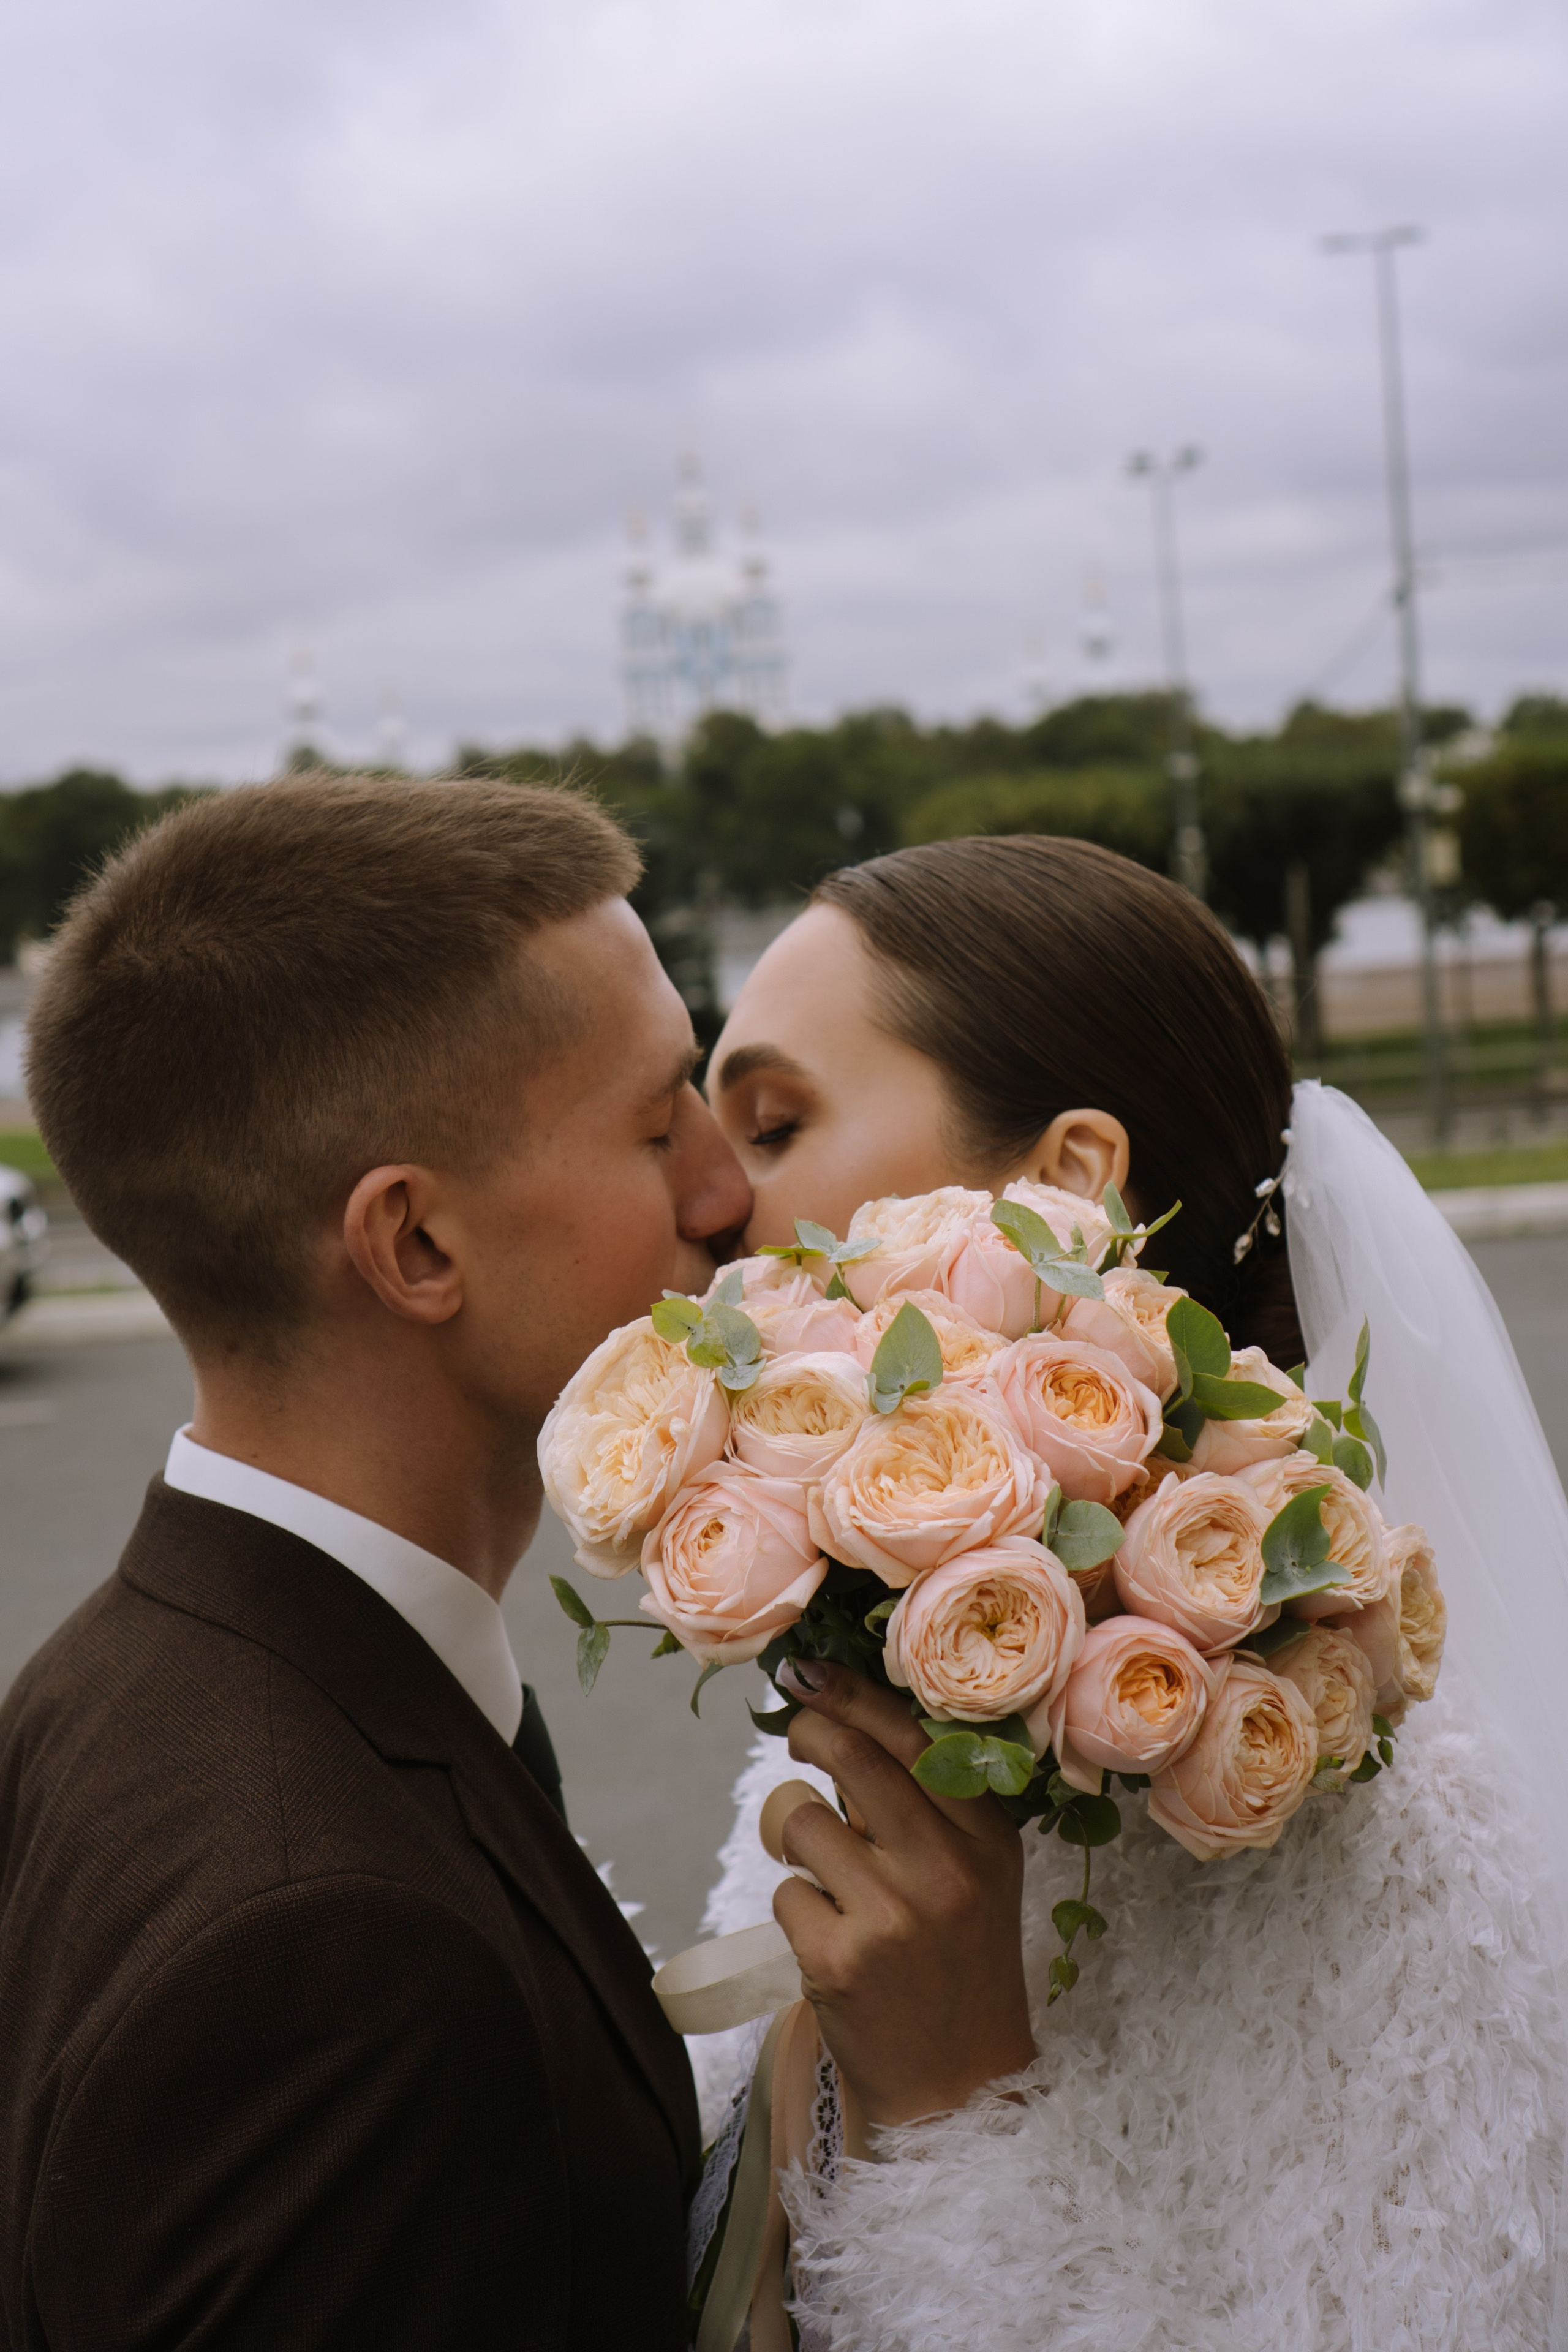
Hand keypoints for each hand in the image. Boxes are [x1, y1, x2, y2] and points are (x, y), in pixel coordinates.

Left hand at [771, 1659, 1035, 2132]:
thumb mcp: (978, 1878)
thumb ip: (929, 1807)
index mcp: (988, 1839)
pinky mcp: (838, 1961)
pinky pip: (785, 1892)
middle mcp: (946, 1870)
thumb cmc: (960, 1968)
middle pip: (851, 1758)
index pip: (913, 1737)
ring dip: (798, 1839)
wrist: (961, 2090)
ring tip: (829, 1876)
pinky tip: (831, 1939)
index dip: (852, 1693)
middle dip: (808, 1730)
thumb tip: (846, 1720)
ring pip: (803, 1821)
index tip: (809, 1671)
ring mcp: (892, 1916)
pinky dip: (798, 1908)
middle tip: (795, 1732)